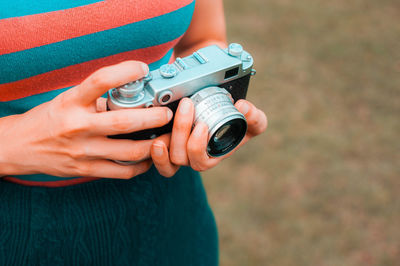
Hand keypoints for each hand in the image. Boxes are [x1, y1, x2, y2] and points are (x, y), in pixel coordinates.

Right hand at [0, 61, 172, 178]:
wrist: (18, 146)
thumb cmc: (50, 119)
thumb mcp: (68, 99)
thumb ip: (96, 97)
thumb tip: (131, 92)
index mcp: (72, 102)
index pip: (100, 80)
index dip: (125, 71)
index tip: (143, 68)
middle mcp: (78, 125)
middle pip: (124, 122)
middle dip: (153, 118)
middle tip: (168, 113)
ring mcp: (83, 150)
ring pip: (129, 151)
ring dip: (154, 145)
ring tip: (166, 137)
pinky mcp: (86, 169)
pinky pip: (121, 171)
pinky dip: (140, 166)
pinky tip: (149, 157)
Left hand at [150, 98, 266, 176]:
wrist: (221, 115)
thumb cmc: (237, 124)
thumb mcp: (253, 121)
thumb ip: (255, 117)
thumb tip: (243, 107)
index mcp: (212, 156)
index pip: (201, 161)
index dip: (198, 146)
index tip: (202, 125)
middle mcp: (193, 158)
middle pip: (181, 157)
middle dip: (182, 131)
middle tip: (188, 106)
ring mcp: (178, 153)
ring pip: (168, 156)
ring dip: (169, 135)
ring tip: (171, 115)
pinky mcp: (166, 145)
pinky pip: (157, 159)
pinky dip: (156, 152)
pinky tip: (156, 135)